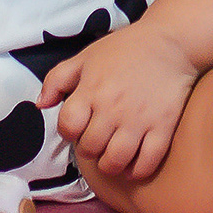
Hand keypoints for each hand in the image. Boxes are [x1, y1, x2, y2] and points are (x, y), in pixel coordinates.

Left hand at [41, 24, 198, 181]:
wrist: (172, 42)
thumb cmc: (126, 49)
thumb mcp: (86, 56)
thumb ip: (57, 79)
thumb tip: (40, 105)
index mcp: (92, 89)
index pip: (68, 127)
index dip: (69, 130)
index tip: (79, 125)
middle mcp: (113, 108)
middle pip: (90, 148)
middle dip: (89, 147)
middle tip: (98, 139)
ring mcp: (139, 120)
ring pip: (115, 162)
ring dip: (109, 164)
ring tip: (112, 154)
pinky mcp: (163, 128)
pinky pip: (146, 164)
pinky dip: (137, 170)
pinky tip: (134, 162)